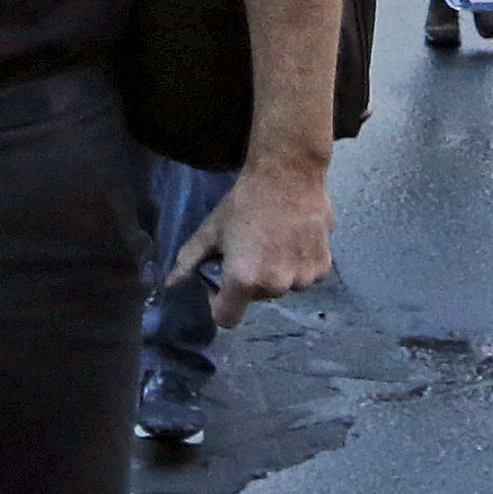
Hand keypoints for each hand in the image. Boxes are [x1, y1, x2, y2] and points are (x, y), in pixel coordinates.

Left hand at [170, 164, 333, 329]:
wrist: (288, 174)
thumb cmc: (244, 202)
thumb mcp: (210, 229)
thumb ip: (188, 260)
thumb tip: (170, 284)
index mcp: (244, 279)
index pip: (226, 319)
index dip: (218, 302)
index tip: (221, 277)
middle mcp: (275, 286)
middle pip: (255, 298)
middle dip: (249, 279)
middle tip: (249, 248)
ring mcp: (302, 279)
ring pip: (282, 286)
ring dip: (276, 272)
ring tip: (274, 241)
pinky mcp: (322, 268)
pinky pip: (305, 276)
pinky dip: (298, 264)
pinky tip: (294, 239)